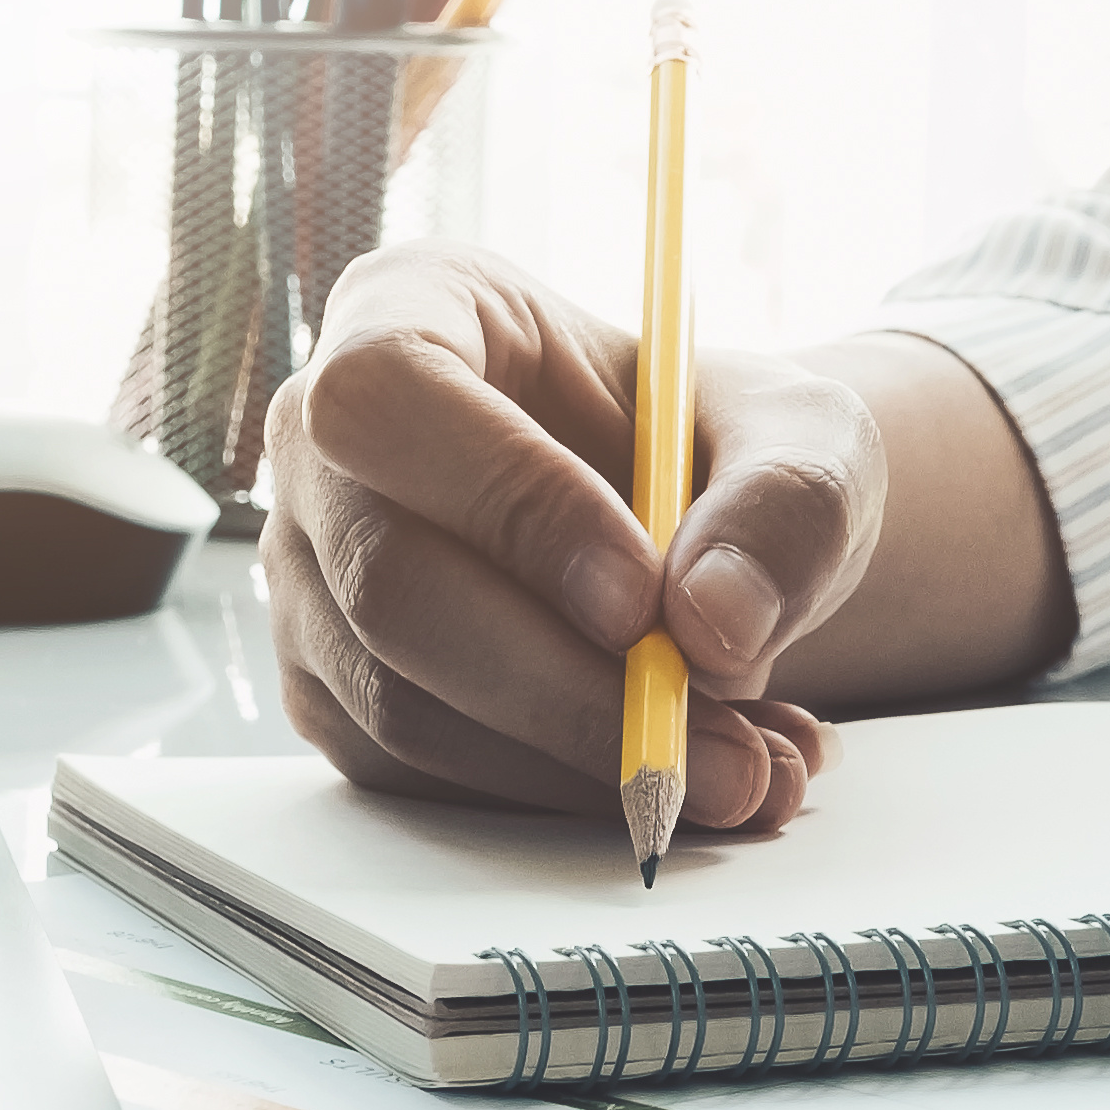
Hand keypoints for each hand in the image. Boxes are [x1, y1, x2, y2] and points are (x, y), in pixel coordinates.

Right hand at [261, 244, 869, 828]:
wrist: (682, 531)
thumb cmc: (709, 445)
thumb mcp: (799, 434)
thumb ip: (787, 504)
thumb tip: (715, 620)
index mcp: (408, 310)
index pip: (390, 395)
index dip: (509, 504)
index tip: (643, 600)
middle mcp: (320, 447)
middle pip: (388, 582)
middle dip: (567, 689)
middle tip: (725, 752)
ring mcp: (309, 579)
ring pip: (403, 706)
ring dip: (585, 765)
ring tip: (745, 770)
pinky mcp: (334, 693)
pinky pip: (423, 778)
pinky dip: (563, 799)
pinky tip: (680, 776)